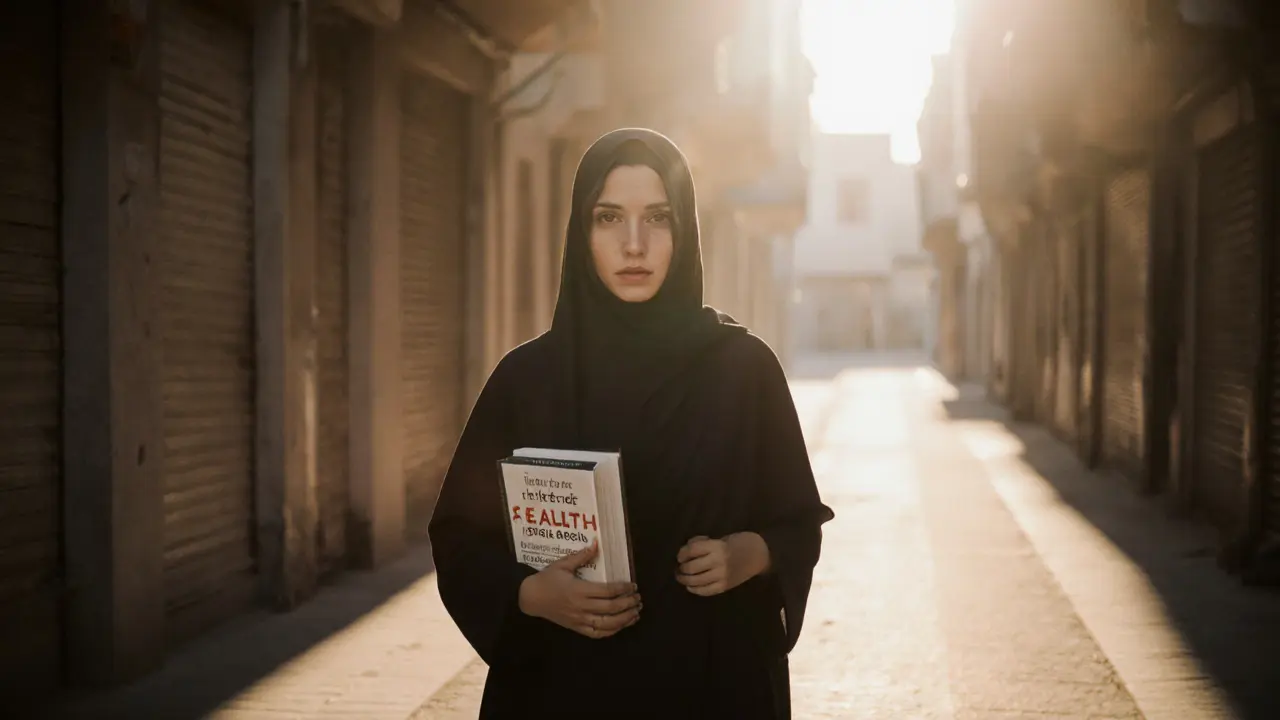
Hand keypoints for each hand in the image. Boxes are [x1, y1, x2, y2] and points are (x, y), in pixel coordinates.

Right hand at [518, 540, 640, 638]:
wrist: (530, 598)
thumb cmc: (547, 579)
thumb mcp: (562, 564)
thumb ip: (581, 556)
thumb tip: (596, 543)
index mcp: (579, 590)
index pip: (607, 591)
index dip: (623, 589)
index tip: (633, 586)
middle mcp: (581, 607)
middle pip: (610, 608)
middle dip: (628, 604)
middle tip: (638, 599)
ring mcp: (579, 619)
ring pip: (607, 624)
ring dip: (624, 619)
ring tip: (636, 613)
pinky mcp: (576, 628)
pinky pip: (597, 633)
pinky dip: (611, 631)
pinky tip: (621, 625)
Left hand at [675, 533, 771, 596]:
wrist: (760, 555)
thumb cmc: (739, 542)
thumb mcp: (721, 538)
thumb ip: (704, 544)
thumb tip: (687, 551)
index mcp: (717, 546)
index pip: (692, 551)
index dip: (682, 553)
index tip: (679, 556)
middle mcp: (719, 562)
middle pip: (691, 567)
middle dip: (682, 568)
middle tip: (679, 567)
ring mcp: (722, 576)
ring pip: (696, 581)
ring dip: (685, 580)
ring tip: (681, 577)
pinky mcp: (725, 587)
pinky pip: (706, 591)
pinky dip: (695, 589)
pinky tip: (691, 586)